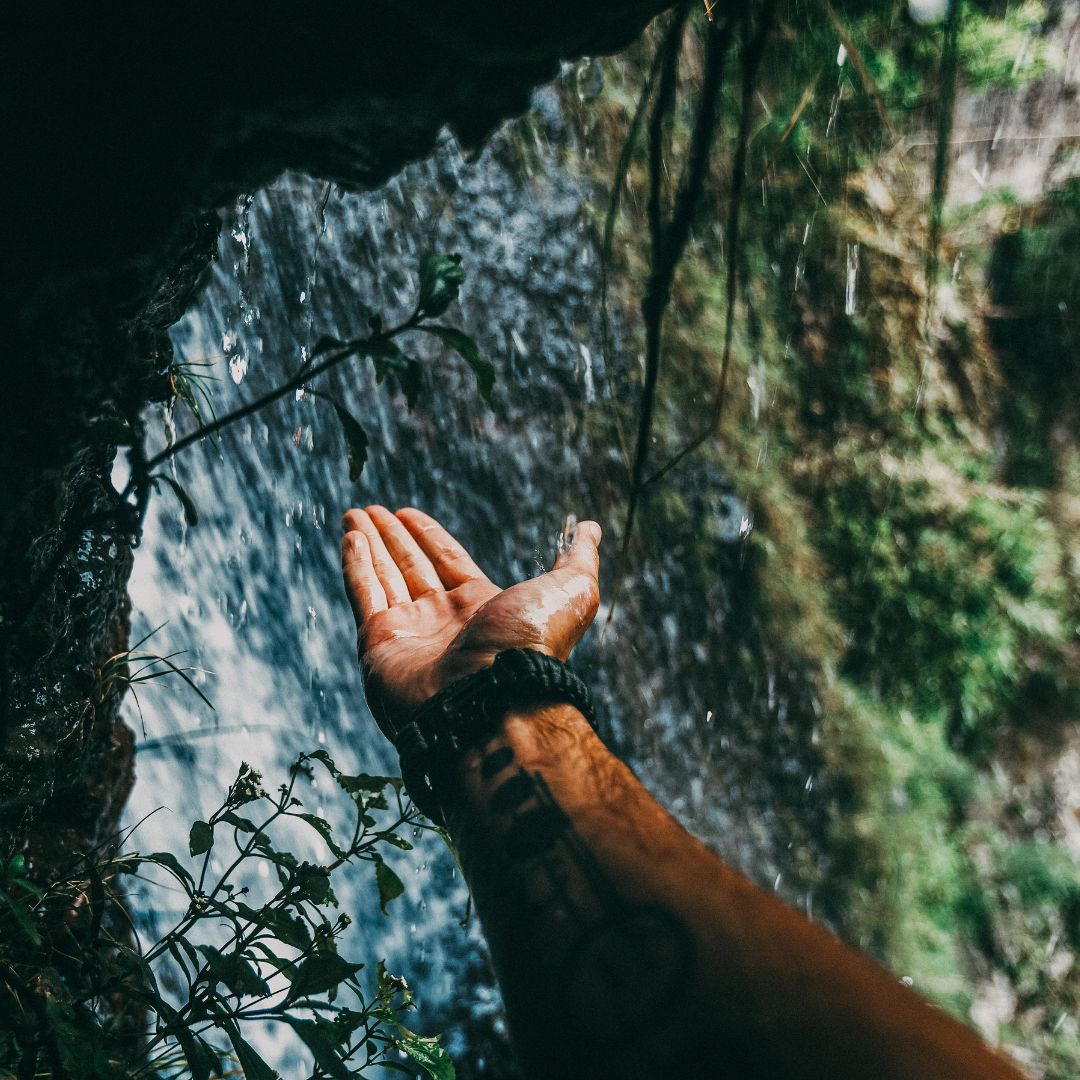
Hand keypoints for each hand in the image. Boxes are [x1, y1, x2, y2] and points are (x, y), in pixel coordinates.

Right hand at [341, 506, 601, 737]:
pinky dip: (355, 565)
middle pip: (411, 568)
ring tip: (353, 513)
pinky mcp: (378, 647)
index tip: (407, 512)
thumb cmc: (532, 647)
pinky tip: (350, 535)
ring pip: (384, 578)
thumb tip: (592, 528)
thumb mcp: (569, 590)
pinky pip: (363, 595)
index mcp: (483, 610)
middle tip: (371, 509)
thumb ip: (577, 558)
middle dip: (392, 538)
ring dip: (368, 544)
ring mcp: (409, 636)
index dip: (428, 537)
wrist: (492, 703)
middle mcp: (443, 623)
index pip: (448, 562)